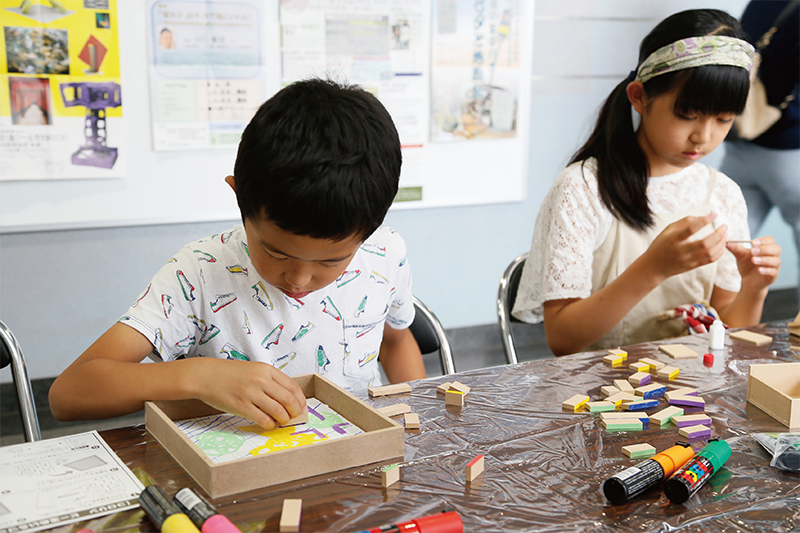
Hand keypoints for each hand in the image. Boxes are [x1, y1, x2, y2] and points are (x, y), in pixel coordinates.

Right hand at [191, 358, 306, 428]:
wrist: (206, 375)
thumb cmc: (229, 374)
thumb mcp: (253, 369)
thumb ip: (269, 380)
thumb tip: (287, 398)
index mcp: (266, 370)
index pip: (292, 386)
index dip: (300, 400)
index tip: (301, 407)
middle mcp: (260, 380)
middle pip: (288, 400)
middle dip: (295, 412)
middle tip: (294, 417)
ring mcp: (251, 393)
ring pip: (278, 411)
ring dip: (284, 420)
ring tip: (282, 422)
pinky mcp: (241, 406)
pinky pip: (263, 419)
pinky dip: (270, 425)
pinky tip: (268, 424)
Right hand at [642, 213, 726, 280]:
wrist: (653, 266)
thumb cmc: (660, 246)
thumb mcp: (667, 231)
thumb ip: (683, 222)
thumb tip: (700, 217)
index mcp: (674, 239)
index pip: (691, 228)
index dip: (704, 220)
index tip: (714, 214)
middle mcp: (681, 250)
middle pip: (705, 242)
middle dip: (718, 233)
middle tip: (724, 226)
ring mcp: (688, 260)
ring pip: (710, 252)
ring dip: (721, 243)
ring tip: (725, 235)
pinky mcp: (692, 266)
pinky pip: (710, 260)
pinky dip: (719, 252)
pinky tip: (721, 245)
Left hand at [727, 236, 780, 292]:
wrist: (748, 281)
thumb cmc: (747, 265)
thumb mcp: (740, 255)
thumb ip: (735, 248)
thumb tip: (726, 240)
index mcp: (766, 248)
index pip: (770, 240)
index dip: (763, 240)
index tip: (752, 243)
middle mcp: (773, 256)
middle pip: (776, 249)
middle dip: (764, 249)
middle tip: (752, 251)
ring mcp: (775, 266)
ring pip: (776, 260)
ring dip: (764, 259)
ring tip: (753, 260)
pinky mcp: (773, 276)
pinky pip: (773, 272)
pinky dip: (766, 270)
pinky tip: (759, 270)